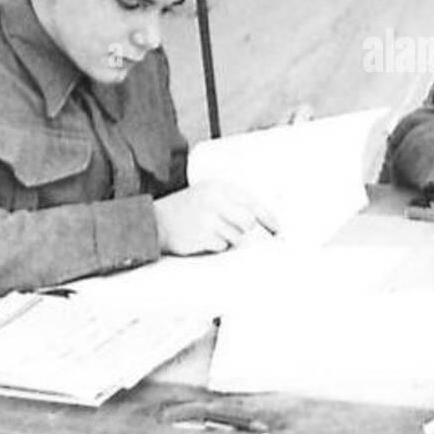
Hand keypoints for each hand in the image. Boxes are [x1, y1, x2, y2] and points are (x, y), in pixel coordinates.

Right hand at [153, 180, 279, 254]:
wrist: (155, 221)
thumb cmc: (185, 209)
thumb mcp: (207, 194)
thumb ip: (230, 201)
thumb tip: (260, 219)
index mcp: (218, 187)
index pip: (252, 202)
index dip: (268, 217)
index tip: (277, 228)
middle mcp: (214, 201)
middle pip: (248, 221)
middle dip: (247, 230)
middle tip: (240, 232)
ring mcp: (207, 219)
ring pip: (237, 236)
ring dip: (230, 238)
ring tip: (215, 233)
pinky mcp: (201, 237)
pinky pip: (222, 246)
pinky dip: (217, 245)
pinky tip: (205, 239)